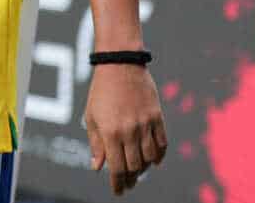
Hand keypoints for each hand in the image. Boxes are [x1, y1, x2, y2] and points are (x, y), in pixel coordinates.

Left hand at [84, 64, 167, 194]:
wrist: (120, 64)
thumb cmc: (101, 91)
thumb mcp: (91, 116)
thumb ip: (96, 144)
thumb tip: (97, 167)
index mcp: (111, 132)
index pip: (117, 168)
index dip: (118, 184)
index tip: (118, 191)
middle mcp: (129, 131)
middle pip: (135, 166)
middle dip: (131, 179)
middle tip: (128, 184)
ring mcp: (145, 124)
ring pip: (150, 157)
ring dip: (145, 168)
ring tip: (139, 172)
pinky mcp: (157, 116)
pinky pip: (162, 143)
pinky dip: (159, 155)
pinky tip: (154, 160)